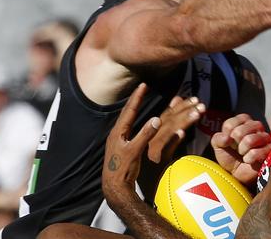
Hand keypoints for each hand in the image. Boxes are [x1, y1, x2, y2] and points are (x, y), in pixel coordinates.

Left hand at [102, 83, 161, 199]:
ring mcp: (117, 139)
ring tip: (138, 98)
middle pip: (127, 112)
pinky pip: (128, 126)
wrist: (113, 186)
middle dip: (135, 99)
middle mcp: (116, 133)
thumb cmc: (123, 169)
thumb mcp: (135, 151)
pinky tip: (135, 119)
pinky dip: (134, 118)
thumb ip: (145, 134)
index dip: (137, 97)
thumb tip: (157, 118)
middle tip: (142, 87)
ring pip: (126, 118)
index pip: (130, 110)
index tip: (143, 85)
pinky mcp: (120, 145)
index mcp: (119, 132)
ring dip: (133, 107)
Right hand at [148, 96, 204, 163]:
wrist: (135, 181)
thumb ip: (168, 118)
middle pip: (169, 120)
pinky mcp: (155, 164)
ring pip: (168, 132)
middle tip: (200, 104)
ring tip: (197, 114)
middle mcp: (151, 138)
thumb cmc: (151, 160)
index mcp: (152, 131)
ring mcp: (152, 151)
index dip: (181, 105)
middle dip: (185, 110)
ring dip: (182, 121)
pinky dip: (172, 140)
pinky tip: (181, 133)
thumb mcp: (159, 136)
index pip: (168, 114)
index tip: (194, 99)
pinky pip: (164, 150)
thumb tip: (177, 98)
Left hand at [211, 114, 270, 185]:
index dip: (226, 135)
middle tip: (236, 149)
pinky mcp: (270, 150)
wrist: (238, 173)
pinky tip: (249, 160)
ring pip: (249, 140)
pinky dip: (249, 159)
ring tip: (243, 154)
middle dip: (234, 144)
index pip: (230, 124)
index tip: (229, 142)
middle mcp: (256, 126)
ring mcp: (264, 137)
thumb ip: (218, 138)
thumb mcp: (218, 146)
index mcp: (243, 120)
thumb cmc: (230, 156)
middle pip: (239, 132)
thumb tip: (226, 138)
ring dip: (242, 151)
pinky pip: (256, 152)